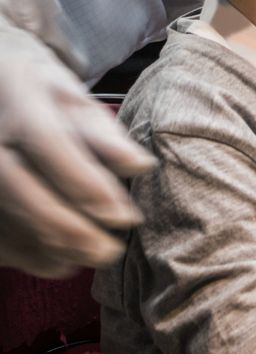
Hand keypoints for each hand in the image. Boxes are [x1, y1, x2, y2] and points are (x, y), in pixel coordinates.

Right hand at [0, 25, 154, 276]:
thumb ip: (103, 133)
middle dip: (65, 225)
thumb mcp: (73, 97)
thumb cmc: (39, 91)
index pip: (47, 141)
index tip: (123, 216)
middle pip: (15, 184)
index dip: (84, 182)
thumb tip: (141, 166)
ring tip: (89, 259)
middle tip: (109, 251)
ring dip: (45, 245)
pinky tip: (57, 262)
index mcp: (18, 92)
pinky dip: (21, 252)